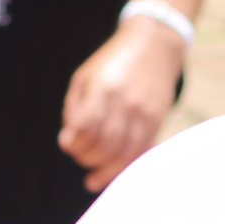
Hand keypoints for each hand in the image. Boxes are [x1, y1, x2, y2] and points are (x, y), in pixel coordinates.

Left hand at [58, 16, 185, 192]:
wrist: (153, 45)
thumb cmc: (112, 61)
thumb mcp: (85, 75)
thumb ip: (74, 107)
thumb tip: (70, 139)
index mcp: (104, 89)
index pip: (86, 128)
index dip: (73, 143)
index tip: (67, 144)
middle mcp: (126, 103)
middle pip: (104, 145)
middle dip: (87, 158)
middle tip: (80, 156)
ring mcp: (144, 113)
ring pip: (124, 154)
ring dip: (105, 171)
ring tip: (92, 178)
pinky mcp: (157, 120)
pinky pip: (141, 151)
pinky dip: (125, 167)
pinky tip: (113, 173)